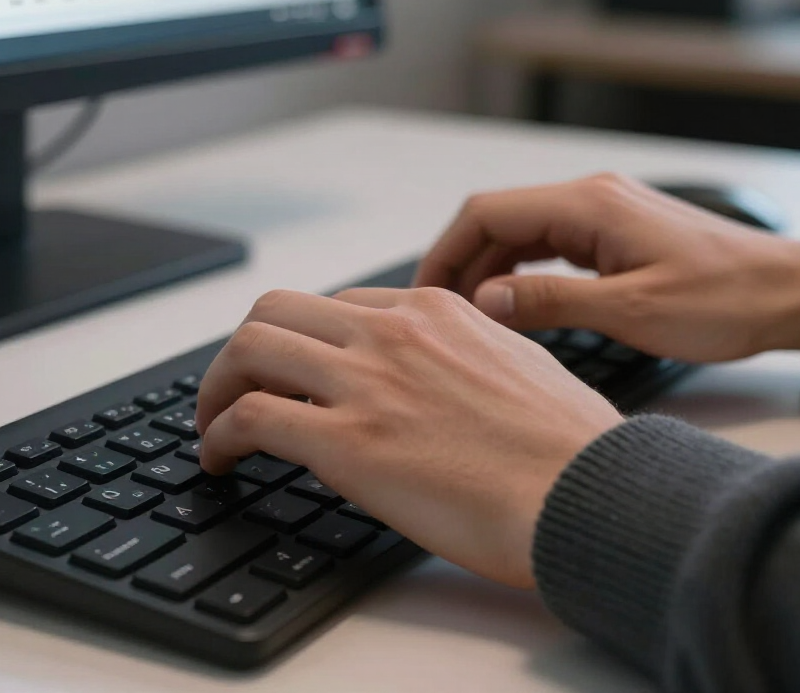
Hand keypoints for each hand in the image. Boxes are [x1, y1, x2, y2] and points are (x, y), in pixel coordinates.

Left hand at [196, 287, 621, 589]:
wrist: (587, 494)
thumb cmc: (568, 444)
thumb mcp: (516, 363)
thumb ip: (461, 353)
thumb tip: (432, 372)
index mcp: (433, 311)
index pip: (335, 306)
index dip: (303, 340)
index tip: (293, 372)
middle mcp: (391, 333)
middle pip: (277, 309)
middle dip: (245, 348)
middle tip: (235, 387)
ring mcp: (366, 382)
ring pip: (249, 347)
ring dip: (216, 385)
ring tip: (212, 422)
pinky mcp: (347, 442)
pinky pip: (250, 417)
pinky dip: (217, 434)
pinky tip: (220, 458)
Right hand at [415, 173, 799, 362]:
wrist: (786, 291)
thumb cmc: (726, 299)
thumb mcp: (633, 311)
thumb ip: (553, 304)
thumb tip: (487, 302)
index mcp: (589, 206)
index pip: (488, 213)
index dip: (448, 249)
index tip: (426, 288)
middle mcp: (590, 198)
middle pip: (498, 218)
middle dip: (461, 260)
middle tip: (439, 307)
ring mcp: (600, 211)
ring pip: (520, 231)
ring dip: (489, 266)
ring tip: (468, 312)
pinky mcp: (611, 231)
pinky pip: (547, 243)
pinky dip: (520, 269)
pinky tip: (512, 301)